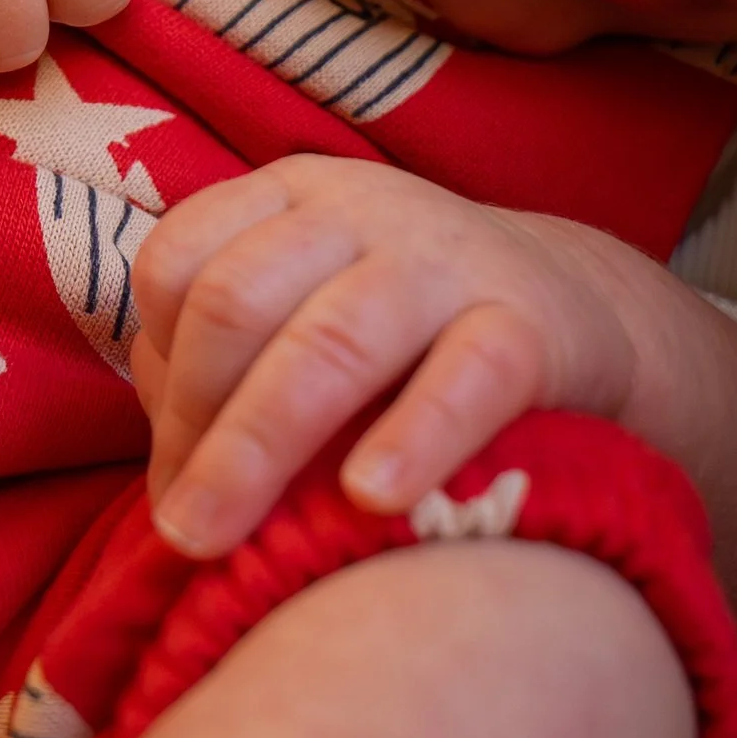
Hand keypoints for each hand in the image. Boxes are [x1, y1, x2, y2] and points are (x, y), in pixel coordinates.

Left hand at [132, 160, 654, 556]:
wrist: (578, 310)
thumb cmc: (403, 339)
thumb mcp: (302, 314)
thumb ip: (220, 366)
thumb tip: (167, 468)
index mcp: (286, 199)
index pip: (178, 263)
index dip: (158, 376)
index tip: (171, 476)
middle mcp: (359, 210)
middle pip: (237, 301)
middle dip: (192, 425)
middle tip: (184, 531)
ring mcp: (448, 260)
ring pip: (335, 337)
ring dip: (259, 445)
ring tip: (217, 539)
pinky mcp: (534, 323)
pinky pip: (470, 373)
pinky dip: (414, 437)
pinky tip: (368, 501)